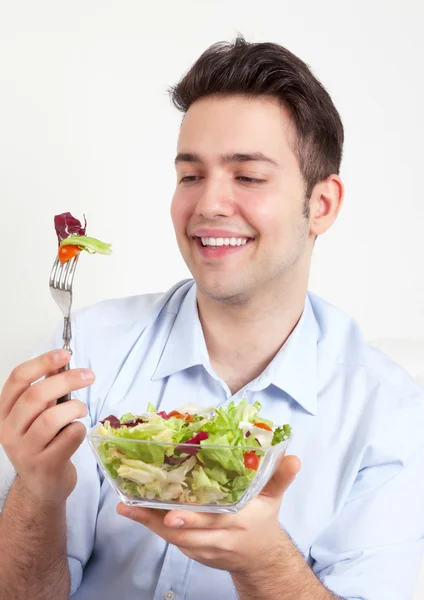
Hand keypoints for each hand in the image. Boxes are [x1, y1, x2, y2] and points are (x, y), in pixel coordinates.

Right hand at [0, 349, 94, 504]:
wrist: (42, 486)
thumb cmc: (43, 443)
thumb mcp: (39, 413)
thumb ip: (47, 388)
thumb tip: (61, 360)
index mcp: (5, 412)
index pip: (18, 379)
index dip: (42, 362)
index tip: (65, 354)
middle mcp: (9, 430)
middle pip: (36, 396)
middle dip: (67, 380)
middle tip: (89, 376)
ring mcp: (25, 451)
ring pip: (52, 418)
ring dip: (75, 408)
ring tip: (81, 411)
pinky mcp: (45, 466)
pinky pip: (69, 437)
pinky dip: (79, 429)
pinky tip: (76, 432)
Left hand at [116, 454, 300, 572]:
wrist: (260, 558)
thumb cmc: (263, 520)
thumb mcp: (274, 498)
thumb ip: (281, 477)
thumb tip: (293, 457)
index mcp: (239, 522)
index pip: (213, 523)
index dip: (192, 520)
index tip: (171, 514)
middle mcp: (219, 538)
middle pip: (185, 533)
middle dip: (157, 522)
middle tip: (134, 506)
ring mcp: (204, 548)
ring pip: (174, 539)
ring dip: (149, 524)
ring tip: (127, 507)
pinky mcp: (194, 552)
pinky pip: (172, 541)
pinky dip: (154, 528)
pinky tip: (136, 513)